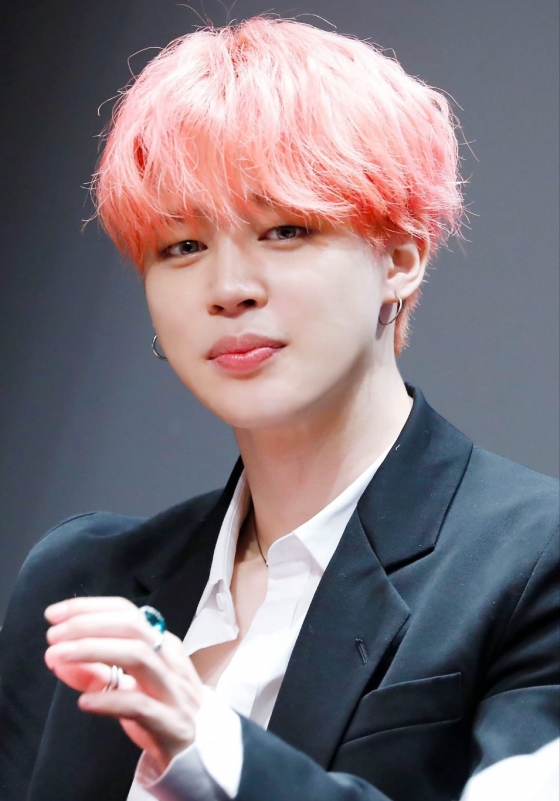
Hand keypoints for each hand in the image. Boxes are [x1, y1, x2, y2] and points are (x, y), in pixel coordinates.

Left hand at [45, 596, 202, 772]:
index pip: (126, 612)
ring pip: (138, 656)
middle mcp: (169, 659)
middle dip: (88, 625)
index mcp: (161, 643)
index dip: (89, 608)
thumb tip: (57, 657)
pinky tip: (84, 701)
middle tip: (53, 635)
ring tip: (59, 657)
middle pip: (132, 627)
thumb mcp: (126, 685)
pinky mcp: (171, 723)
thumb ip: (93, 672)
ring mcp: (172, 689)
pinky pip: (140, 705)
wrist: (201, 749)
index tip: (55, 614)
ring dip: (93, 651)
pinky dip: (109, 700)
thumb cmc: (161, 708)